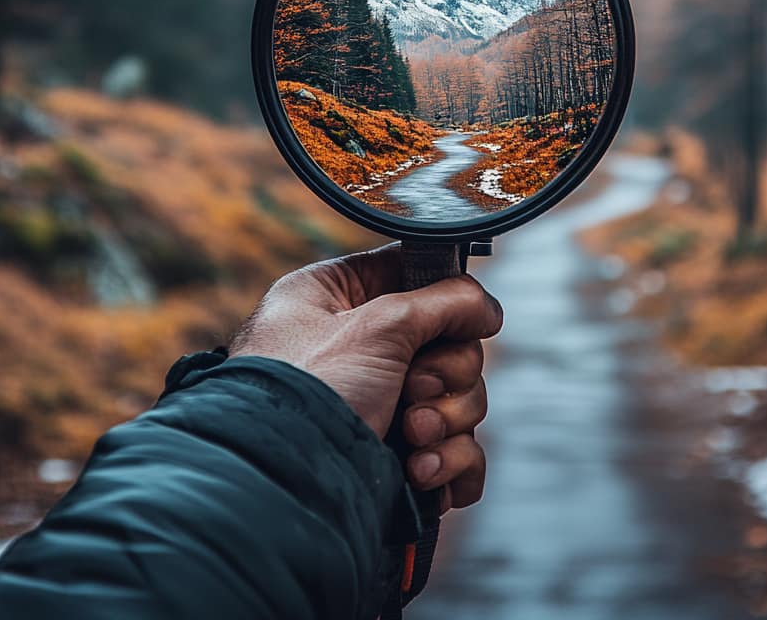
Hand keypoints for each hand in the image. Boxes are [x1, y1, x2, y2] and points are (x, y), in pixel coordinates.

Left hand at [229, 244, 502, 510]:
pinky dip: (450, 462)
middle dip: (444, 374)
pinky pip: (456, 450)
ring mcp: (379, 407)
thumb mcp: (378, 327)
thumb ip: (445, 301)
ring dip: (446, 420)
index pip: (411, 274)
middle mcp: (356, 349)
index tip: (459, 316)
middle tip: (414, 389)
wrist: (281, 493)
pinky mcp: (398, 459)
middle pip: (448, 342)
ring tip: (413, 438)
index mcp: (335, 300)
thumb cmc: (306, 395)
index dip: (442, 296)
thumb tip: (486, 308)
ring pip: (458, 397)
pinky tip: (422, 471)